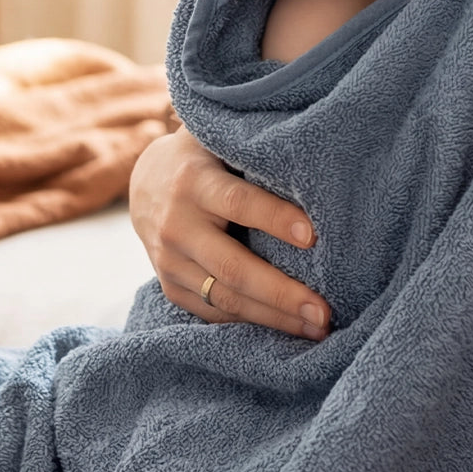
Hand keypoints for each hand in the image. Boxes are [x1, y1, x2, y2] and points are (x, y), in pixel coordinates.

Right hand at [128, 127, 330, 338]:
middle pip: (233, 266)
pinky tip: (287, 330)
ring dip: (273, 318)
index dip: (275, 218)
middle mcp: (177, 224)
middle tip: (325, 311)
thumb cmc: (208, 155)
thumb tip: (320, 162)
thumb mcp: (223, 141)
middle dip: (282, 293)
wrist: (147, 180)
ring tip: (317, 329)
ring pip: (225, 297)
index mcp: (194, 181)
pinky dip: (251, 323)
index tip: (314, 236)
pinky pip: (213, 312)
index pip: (239, 202)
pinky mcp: (170, 286)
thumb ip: (259, 150)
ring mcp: (169, 261)